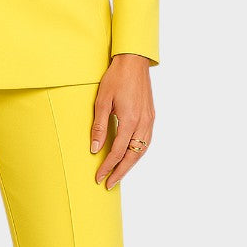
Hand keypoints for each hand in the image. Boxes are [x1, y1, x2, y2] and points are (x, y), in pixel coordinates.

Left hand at [90, 54, 154, 188]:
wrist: (133, 62)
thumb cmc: (116, 78)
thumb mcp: (101, 101)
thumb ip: (99, 126)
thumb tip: (94, 148)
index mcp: (129, 120)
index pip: (117, 151)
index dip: (107, 166)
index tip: (99, 176)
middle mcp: (143, 123)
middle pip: (132, 156)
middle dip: (120, 172)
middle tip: (109, 184)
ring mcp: (149, 120)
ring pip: (142, 150)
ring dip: (131, 164)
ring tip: (119, 174)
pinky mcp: (151, 116)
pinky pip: (147, 140)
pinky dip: (139, 152)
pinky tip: (131, 156)